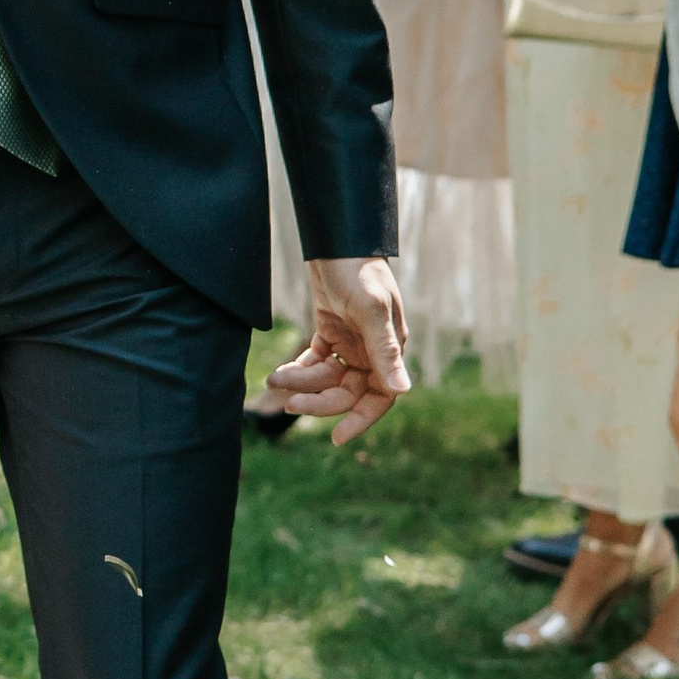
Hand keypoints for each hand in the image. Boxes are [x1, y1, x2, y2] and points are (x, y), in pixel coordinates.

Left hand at [266, 256, 410, 443]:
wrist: (336, 240)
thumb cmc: (359, 271)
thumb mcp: (371, 310)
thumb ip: (384, 351)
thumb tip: (403, 390)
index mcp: (390, 349)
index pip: (380, 396)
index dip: (361, 419)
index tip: (337, 438)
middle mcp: (372, 351)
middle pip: (347, 391)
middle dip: (319, 399)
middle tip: (288, 401)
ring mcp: (351, 342)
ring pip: (327, 378)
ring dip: (302, 382)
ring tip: (275, 379)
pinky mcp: (330, 332)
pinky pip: (315, 361)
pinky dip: (300, 369)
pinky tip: (282, 372)